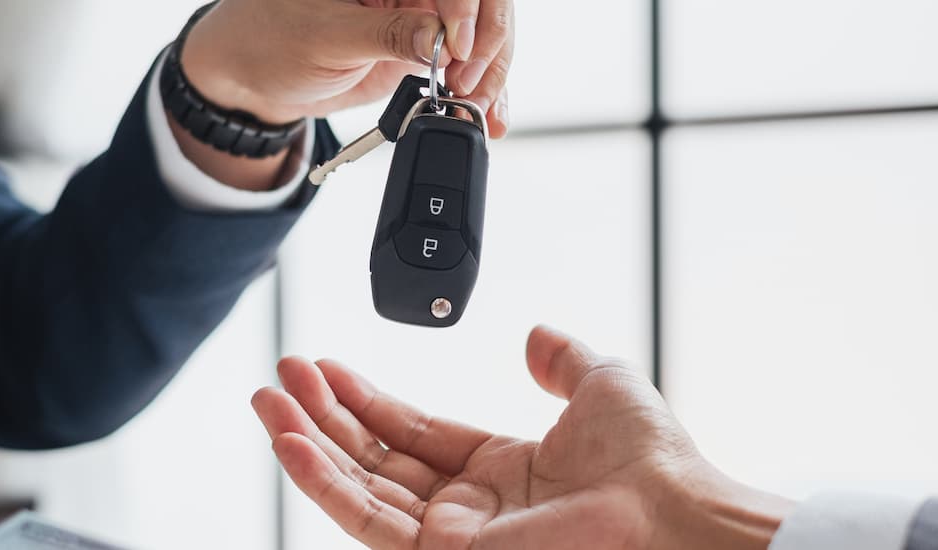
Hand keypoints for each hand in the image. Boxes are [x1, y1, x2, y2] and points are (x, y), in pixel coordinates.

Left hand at [182, 0, 513, 135]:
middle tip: (468, 84)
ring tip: (477, 109)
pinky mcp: (426, 51)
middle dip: (488, 44)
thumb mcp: (326, 35)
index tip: (456, 46)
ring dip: (492, 75)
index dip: (465, 7)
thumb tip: (440, 36)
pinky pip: (468, 66)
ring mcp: (423, 16)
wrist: (254, 78)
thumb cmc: (270, 38)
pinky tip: (488, 116)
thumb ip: (388, 33)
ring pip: (484, 37)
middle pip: (483, 3)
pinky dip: (484, 93)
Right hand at [252, 326, 794, 549]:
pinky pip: (366, 520)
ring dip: (306, 442)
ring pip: (357, 488)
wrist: (669, 516)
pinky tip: (290, 442)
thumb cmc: (652, 464)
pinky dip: (322, 482)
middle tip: (281, 376)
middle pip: (374, 458)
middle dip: (323, 416)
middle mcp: (469, 508)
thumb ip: (563, 359)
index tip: (326, 368)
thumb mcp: (602, 385)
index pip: (412, 433)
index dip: (366, 400)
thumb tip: (537, 334)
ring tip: (268, 400)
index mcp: (500, 471)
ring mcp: (451, 537)